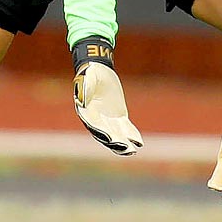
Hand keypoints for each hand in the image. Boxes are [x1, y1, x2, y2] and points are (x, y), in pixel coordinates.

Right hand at [72, 38, 142, 155]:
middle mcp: (96, 120)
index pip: (94, 125)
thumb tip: (81, 100)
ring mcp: (108, 120)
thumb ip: (85, 88)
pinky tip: (139, 142)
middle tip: (126, 148)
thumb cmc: (90, 72)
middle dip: (116, 142)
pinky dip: (132, 135)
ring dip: (124, 144)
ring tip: (132, 151)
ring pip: (116, 135)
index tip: (111, 139)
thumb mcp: (88, 77)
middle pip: (106, 135)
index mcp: (86, 112)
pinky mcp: (119, 117)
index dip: (102, 133)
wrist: (99, 70)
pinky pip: (126, 128)